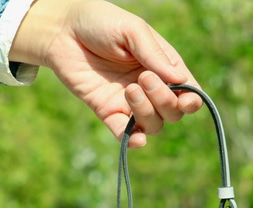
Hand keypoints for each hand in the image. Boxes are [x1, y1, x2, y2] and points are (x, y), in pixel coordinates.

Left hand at [10, 0, 202, 147]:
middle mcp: (150, 89)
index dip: (191, 100)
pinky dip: (133, 141)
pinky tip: (136, 139)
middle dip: (165, 101)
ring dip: (147, 112)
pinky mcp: (108, 113)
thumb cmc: (99, 22)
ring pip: (154, 125)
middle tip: (143, 78)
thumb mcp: (132, 30)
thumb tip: (179, 81)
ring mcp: (130, 104)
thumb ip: (155, 54)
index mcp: (162, 67)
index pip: (187, 92)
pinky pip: (126, 135)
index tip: (185, 97)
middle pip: (173, 113)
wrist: (61, 30)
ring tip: (129, 89)